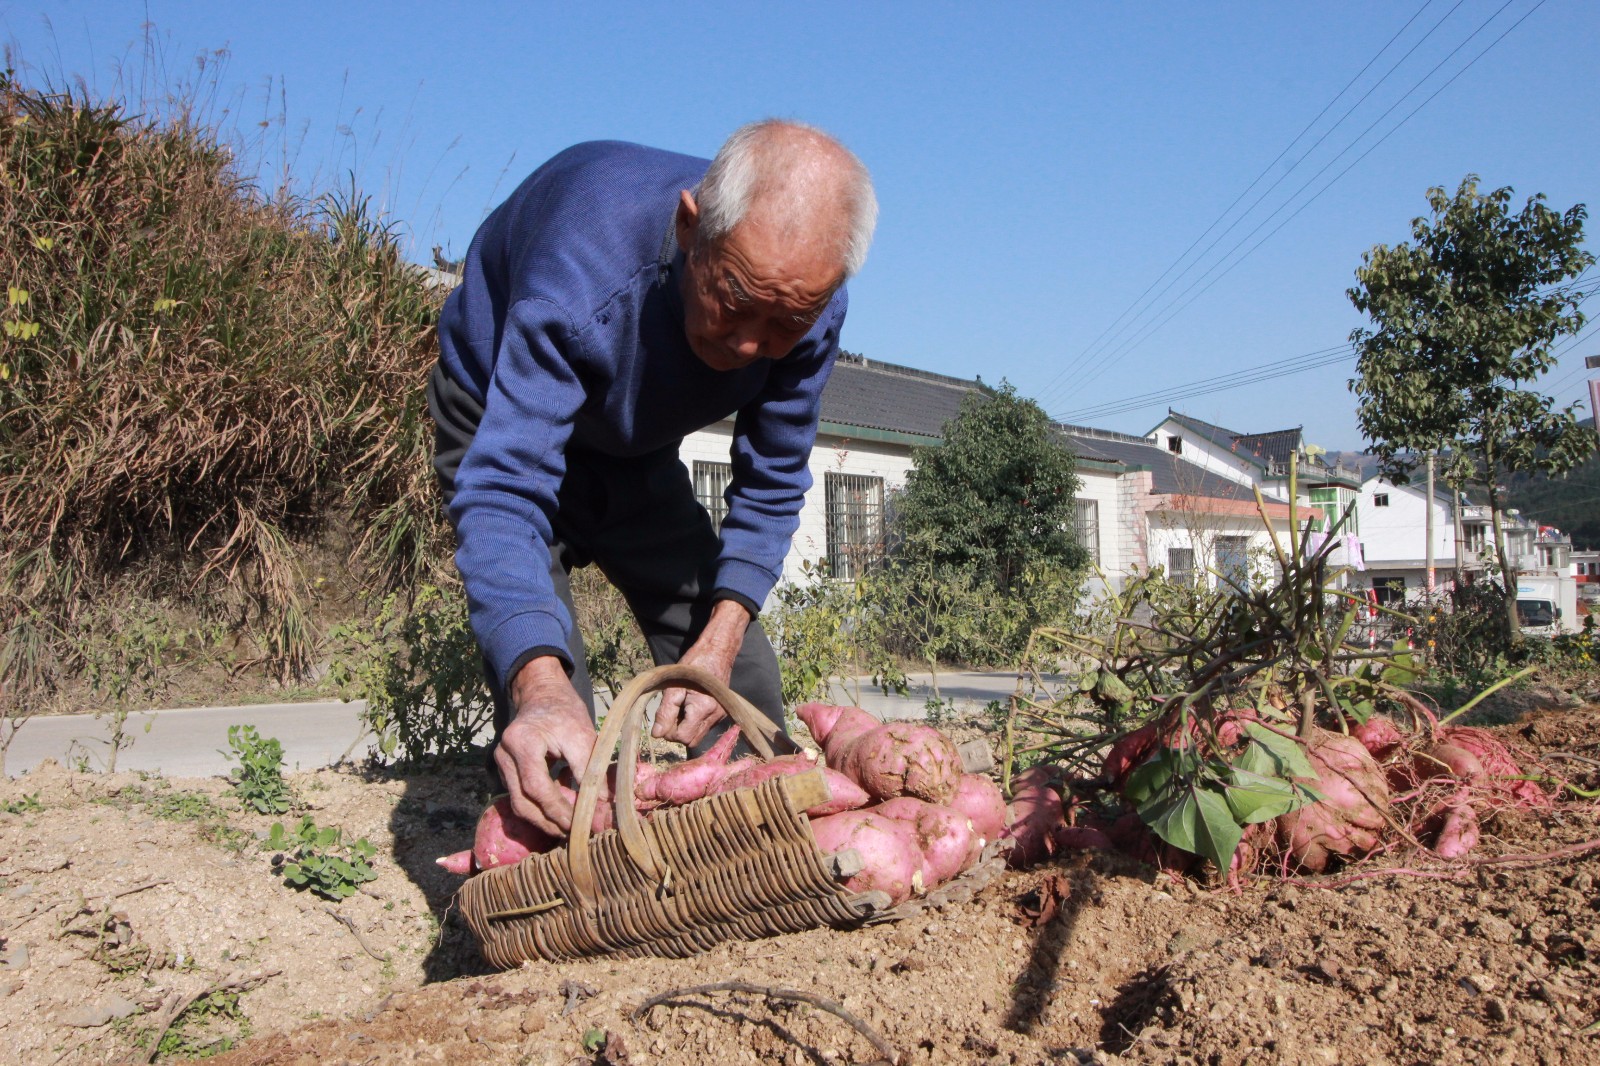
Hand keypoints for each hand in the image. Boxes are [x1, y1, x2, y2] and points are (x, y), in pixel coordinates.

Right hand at [494, 656, 598, 836]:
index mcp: (522, 741)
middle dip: (550, 822)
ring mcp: (500, 763)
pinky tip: (560, 815)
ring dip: (545, 820)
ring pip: (519, 804)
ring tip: (569, 830)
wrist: (543, 696)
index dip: (559, 811)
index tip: (582, 825)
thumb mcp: (583, 735)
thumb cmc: (565, 713)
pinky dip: (540, 809)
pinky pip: (520, 797)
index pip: (537, 788)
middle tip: (576, 834)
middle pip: (523, 802)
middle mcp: (504, 754)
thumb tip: (603, 806)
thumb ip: (590, 772)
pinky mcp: (505, 771)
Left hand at [652, 600, 749, 747]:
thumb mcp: (674, 687)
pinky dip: (694, 723)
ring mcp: (720, 716)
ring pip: (698, 736)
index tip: (665, 716)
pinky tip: (690, 706)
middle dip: (677, 732)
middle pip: (691, 741)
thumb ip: (665, 712)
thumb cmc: (694, 665)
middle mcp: (715, 716)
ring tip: (681, 707)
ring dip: (686, 728)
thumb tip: (656, 734)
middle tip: (671, 713)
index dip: (670, 731)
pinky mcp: (722, 714)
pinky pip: (704, 728)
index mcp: (704, 709)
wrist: (718, 652)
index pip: (683, 737)